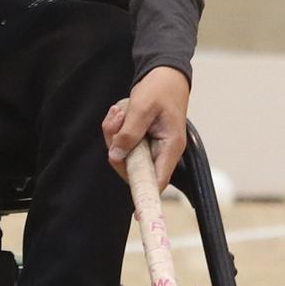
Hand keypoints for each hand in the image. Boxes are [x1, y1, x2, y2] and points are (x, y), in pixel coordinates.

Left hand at [103, 65, 189, 190]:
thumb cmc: (160, 88)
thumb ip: (129, 132)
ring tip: (118, 113)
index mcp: (170, 146)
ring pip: (124, 154)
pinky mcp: (141, 139)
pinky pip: (122, 142)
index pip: (158, 180)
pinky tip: (119, 113)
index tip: (135, 212)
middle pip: (133, 167)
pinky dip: (115, 129)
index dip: (146, 194)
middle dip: (117, 148)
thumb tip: (116, 156)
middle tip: (116, 123)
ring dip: (114, 134)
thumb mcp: (142, 108)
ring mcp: (151, 146)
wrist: (164, 73)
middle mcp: (162, 150)